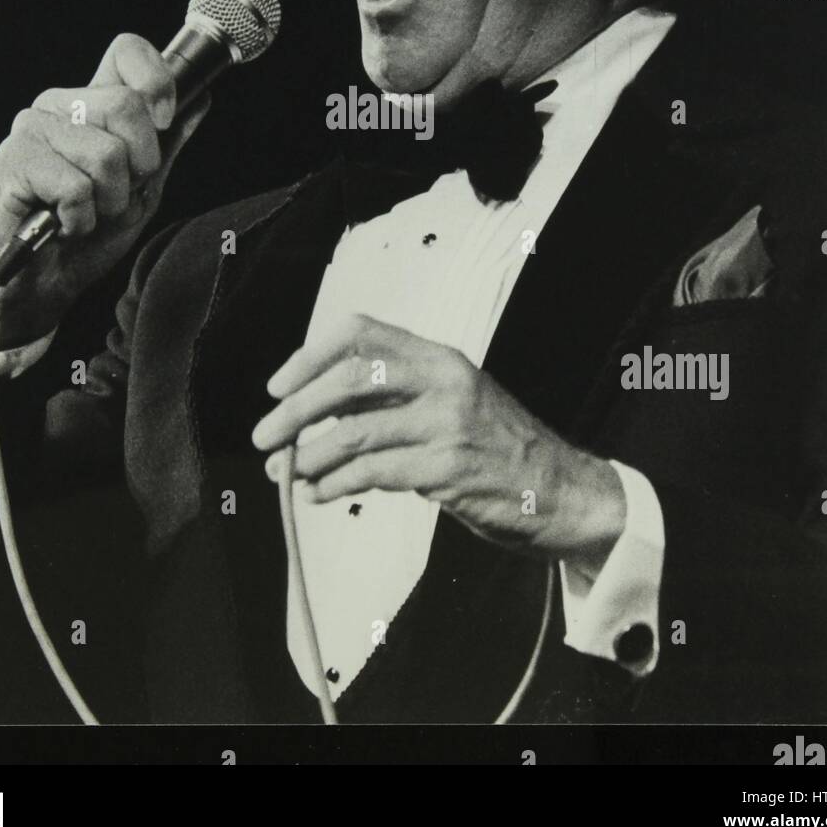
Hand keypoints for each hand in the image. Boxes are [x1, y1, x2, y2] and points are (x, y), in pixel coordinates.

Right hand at [0, 33, 209, 354]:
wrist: (40, 286)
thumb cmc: (86, 236)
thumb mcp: (143, 190)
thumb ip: (168, 144)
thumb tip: (201, 99)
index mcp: (92, 103)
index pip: (126, 51)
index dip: (156, 79)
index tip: (165, 120)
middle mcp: (59, 105)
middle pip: (127, 105)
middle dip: (138, 166)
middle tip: (114, 196)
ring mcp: (32, 129)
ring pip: (106, 153)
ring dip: (108, 201)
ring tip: (85, 214)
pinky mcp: (13, 161)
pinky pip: (76, 187)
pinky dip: (80, 218)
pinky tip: (62, 224)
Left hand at [252, 313, 626, 567]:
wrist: (561, 490)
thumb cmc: (494, 447)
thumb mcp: (449, 401)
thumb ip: (391, 397)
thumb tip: (311, 410)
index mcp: (437, 356)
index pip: (360, 332)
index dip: (309, 356)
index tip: (278, 386)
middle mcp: (443, 379)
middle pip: (349, 379)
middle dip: (296, 410)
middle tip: (265, 436)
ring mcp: (448, 424)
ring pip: (355, 431)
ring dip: (309, 456)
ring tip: (286, 473)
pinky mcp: (449, 469)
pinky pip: (374, 473)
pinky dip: (335, 484)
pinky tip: (319, 494)